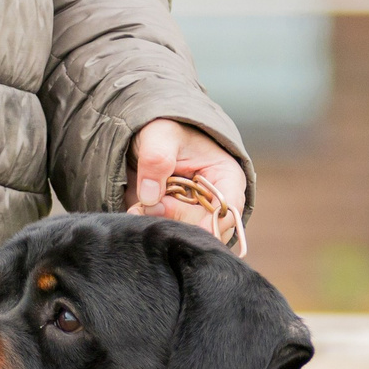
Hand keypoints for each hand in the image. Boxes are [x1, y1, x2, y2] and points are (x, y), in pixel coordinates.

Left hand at [127, 119, 246, 244]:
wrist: (149, 140)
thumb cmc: (165, 132)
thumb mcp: (160, 135)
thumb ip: (156, 160)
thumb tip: (150, 197)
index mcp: (227, 178)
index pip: (229, 211)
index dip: (209, 222)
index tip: (180, 220)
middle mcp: (217, 203)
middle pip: (207, 230)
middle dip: (175, 220)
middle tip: (148, 205)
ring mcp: (198, 217)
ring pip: (188, 237)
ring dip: (162, 225)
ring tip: (141, 205)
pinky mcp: (180, 225)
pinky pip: (171, 236)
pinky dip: (152, 226)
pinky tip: (139, 210)